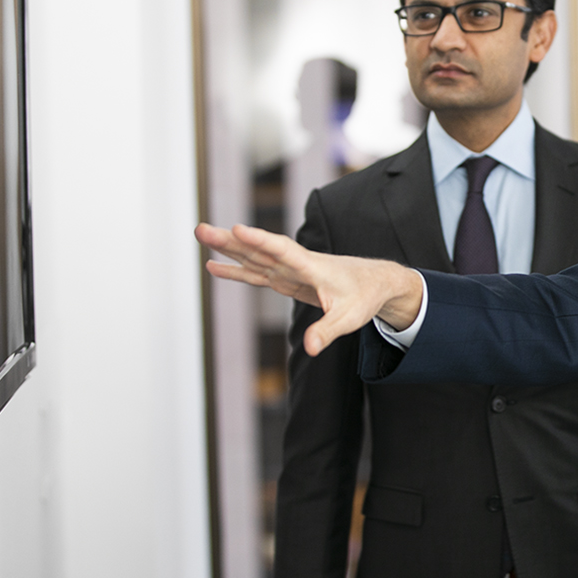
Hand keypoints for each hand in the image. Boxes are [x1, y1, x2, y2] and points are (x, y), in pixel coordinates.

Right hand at [194, 223, 423, 354]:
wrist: (376, 284)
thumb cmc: (365, 296)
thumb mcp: (350, 317)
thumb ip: (328, 331)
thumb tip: (311, 348)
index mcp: (312, 266)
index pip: (282, 250)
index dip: (259, 240)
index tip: (236, 229)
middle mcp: (297, 264)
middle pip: (258, 250)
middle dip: (230, 241)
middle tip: (201, 229)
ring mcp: (290, 271)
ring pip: (254, 257)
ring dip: (228, 248)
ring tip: (201, 236)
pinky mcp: (287, 279)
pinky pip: (257, 273)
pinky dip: (236, 270)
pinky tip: (215, 266)